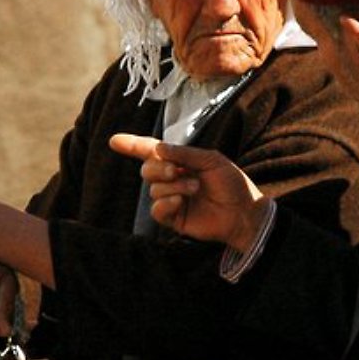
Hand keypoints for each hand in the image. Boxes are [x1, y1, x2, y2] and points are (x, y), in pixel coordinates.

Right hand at [107, 134, 269, 251]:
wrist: (244, 212)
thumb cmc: (232, 183)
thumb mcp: (211, 160)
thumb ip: (184, 154)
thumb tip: (157, 148)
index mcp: (180, 161)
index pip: (151, 152)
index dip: (132, 145)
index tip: (114, 141)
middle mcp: (173, 179)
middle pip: (147, 170)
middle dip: (158, 168)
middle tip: (176, 170)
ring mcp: (172, 199)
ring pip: (153, 189)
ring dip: (173, 186)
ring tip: (195, 188)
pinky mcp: (174, 218)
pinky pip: (157, 209)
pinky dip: (166, 203)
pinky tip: (180, 202)